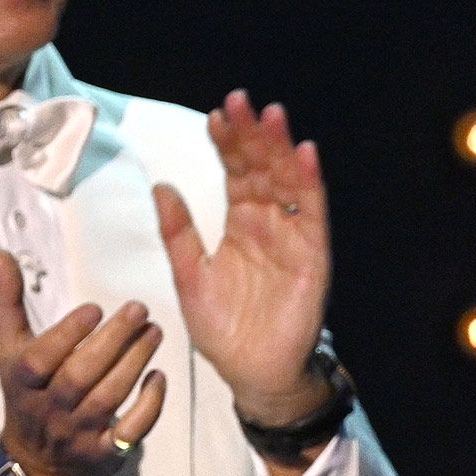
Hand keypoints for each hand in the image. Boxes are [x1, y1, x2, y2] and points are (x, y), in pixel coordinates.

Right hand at [0, 252, 166, 475]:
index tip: (94, 307)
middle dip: (112, 342)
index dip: (67, 334)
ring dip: (135, 362)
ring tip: (155, 331)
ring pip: (108, 398)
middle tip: (139, 309)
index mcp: (23, 383)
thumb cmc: (25, 394)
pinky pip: (131, 432)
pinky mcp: (106, 454)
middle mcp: (49, 410)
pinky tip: (158, 377)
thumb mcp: (8, 351)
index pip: (41, 360)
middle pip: (79, 377)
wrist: (35, 463)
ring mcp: (78, 434)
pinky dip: (149, 405)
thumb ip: (8, 303)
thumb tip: (1, 255)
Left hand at [157, 90, 331, 424]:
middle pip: (262, 170)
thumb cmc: (226, 331)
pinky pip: (313, 216)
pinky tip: (305, 155)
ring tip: (271, 116)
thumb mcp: (189, 277)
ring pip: (288, 184)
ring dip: (281, 149)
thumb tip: (161, 186)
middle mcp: (268, 226)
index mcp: (239, 226)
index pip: (235, 174)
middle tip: (240, 101)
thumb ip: (178, 233)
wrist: (252, 374)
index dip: (227, 144)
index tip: (215, 116)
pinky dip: (310, 185)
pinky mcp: (312, 258)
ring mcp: (292, 240)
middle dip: (252, 136)